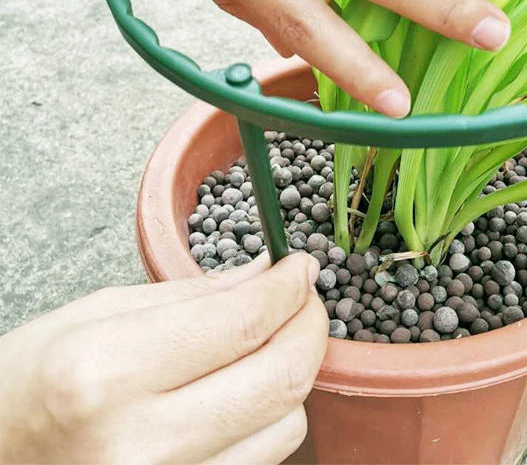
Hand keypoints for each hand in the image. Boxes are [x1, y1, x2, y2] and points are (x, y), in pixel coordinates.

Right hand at [0, 253, 326, 463]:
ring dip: (291, 376)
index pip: (243, 323)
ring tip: (268, 345)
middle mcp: (140, 443)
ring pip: (285, 427)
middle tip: (304, 298)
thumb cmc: (30, 381)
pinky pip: (258, 461)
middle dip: (311, 326)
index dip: (289, 288)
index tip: (300, 266)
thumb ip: (195, 295)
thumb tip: (269, 274)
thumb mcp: (100, 313)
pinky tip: (244, 390)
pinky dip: (267, 419)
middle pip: (280, 380)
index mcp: (108, 372)